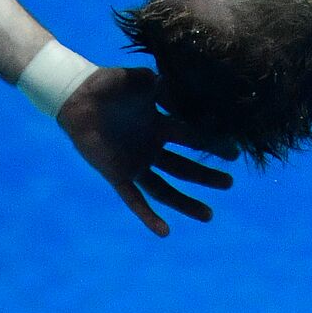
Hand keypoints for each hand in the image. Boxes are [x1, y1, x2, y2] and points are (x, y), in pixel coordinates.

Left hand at [56, 66, 237, 236]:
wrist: (77, 94)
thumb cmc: (110, 83)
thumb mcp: (143, 80)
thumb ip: (165, 86)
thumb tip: (191, 92)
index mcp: (161, 124)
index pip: (194, 138)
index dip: (214, 144)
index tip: (235, 152)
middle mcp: (151, 147)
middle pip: (185, 168)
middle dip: (207, 177)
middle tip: (229, 183)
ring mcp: (135, 163)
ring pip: (166, 189)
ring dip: (186, 202)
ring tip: (208, 215)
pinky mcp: (117, 174)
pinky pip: (135, 199)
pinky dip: (148, 216)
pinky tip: (165, 232)